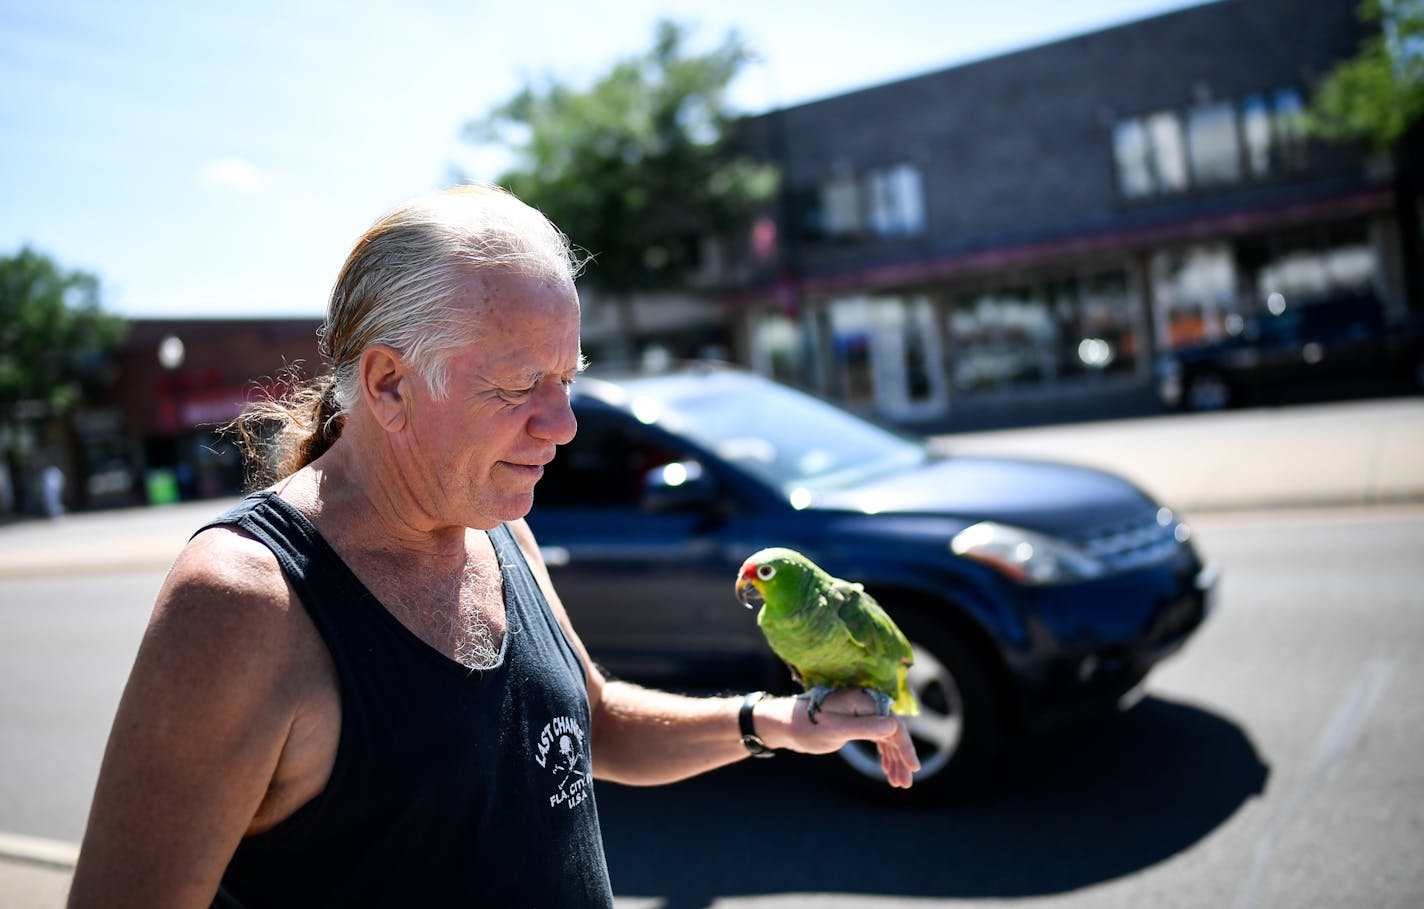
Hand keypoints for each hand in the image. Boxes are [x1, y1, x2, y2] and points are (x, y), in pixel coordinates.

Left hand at [763, 689, 919, 788]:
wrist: (787, 725)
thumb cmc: (808, 726)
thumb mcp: (836, 729)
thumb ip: (864, 727)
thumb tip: (893, 726)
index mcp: (864, 701)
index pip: (894, 725)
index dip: (905, 747)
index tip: (913, 768)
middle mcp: (867, 704)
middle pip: (893, 732)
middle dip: (901, 758)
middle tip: (905, 784)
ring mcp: (863, 713)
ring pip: (887, 738)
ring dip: (894, 760)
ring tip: (898, 783)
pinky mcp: (857, 723)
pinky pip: (878, 739)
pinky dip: (884, 755)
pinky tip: (887, 771)